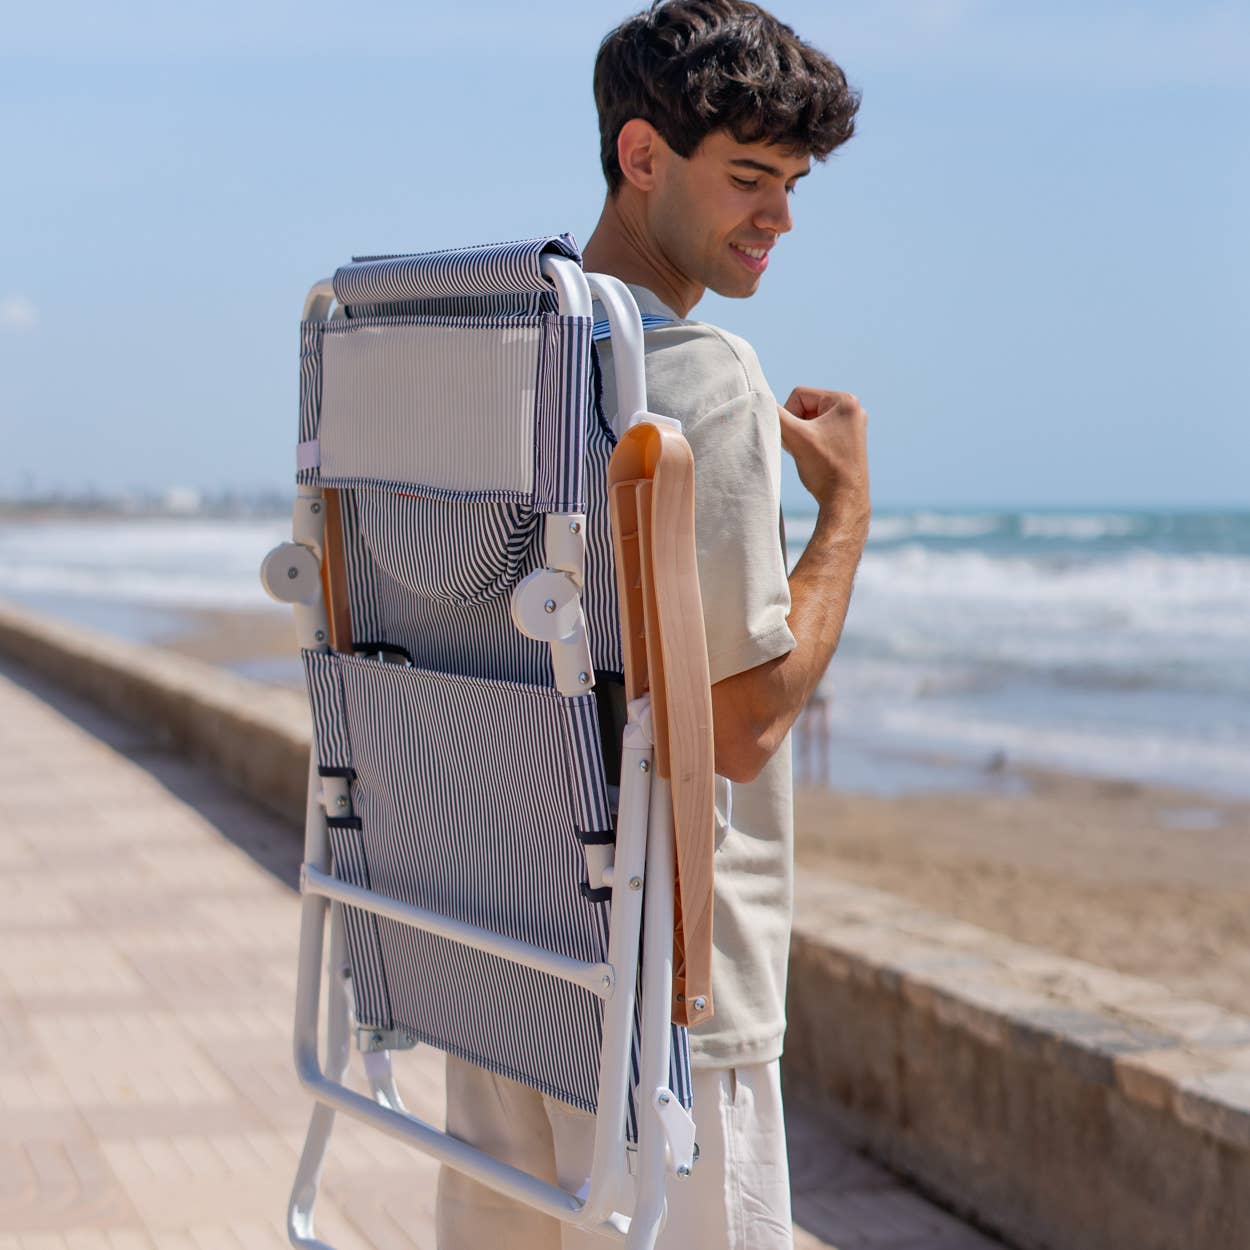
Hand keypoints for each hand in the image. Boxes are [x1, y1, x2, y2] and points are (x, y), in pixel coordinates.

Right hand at [778, 388, 869, 528]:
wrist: (844, 501)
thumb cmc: (824, 468)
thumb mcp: (795, 436)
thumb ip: (775, 415)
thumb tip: (758, 400)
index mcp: (845, 401)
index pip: (799, 395)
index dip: (789, 416)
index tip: (796, 438)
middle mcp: (853, 409)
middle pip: (806, 407)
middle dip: (796, 426)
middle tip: (801, 447)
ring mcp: (852, 425)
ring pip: (811, 420)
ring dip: (801, 435)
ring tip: (808, 453)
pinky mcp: (849, 439)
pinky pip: (819, 431)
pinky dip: (810, 442)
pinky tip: (814, 457)